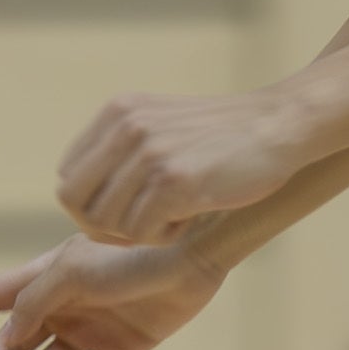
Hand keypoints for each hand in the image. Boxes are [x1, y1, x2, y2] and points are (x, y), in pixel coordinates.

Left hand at [54, 85, 310, 246]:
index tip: (126, 212)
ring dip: (139, 234)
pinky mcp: (174, 181)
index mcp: (117, 112)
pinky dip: (166, 237)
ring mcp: (149, 154)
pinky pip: (143, 234)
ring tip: (175, 217)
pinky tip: (193, 217)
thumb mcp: (160, 125)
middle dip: (103, 229)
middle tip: (143, 228)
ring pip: (108, 225)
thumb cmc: (224, 136)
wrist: (280, 124)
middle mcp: (126, 128)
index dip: (90, 206)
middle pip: (76, 204)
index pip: (68, 177)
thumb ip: (120, 151)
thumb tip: (79, 204)